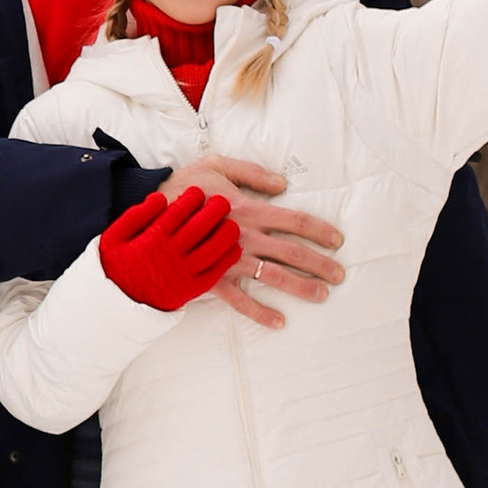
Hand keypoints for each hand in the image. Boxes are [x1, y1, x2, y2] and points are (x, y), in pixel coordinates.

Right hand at [100, 181, 243, 312]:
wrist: (115, 302)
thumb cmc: (115, 265)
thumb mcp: (114, 236)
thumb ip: (135, 215)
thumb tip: (158, 198)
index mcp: (151, 239)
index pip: (178, 212)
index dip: (191, 199)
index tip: (198, 191)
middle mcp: (170, 255)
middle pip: (199, 227)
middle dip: (214, 211)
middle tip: (222, 201)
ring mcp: (182, 273)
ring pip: (212, 249)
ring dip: (226, 234)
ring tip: (232, 223)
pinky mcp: (191, 290)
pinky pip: (215, 273)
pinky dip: (227, 259)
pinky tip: (234, 248)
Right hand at [189, 153, 344, 329]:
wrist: (148, 214)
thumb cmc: (183, 187)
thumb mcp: (216, 164)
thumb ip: (251, 173)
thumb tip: (283, 184)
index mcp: (248, 208)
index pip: (295, 220)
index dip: (320, 230)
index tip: (337, 240)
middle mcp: (245, 236)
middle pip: (292, 252)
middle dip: (320, 264)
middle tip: (340, 274)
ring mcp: (229, 259)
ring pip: (273, 276)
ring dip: (301, 287)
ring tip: (322, 295)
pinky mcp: (212, 278)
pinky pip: (240, 300)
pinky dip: (260, 313)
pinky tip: (279, 322)